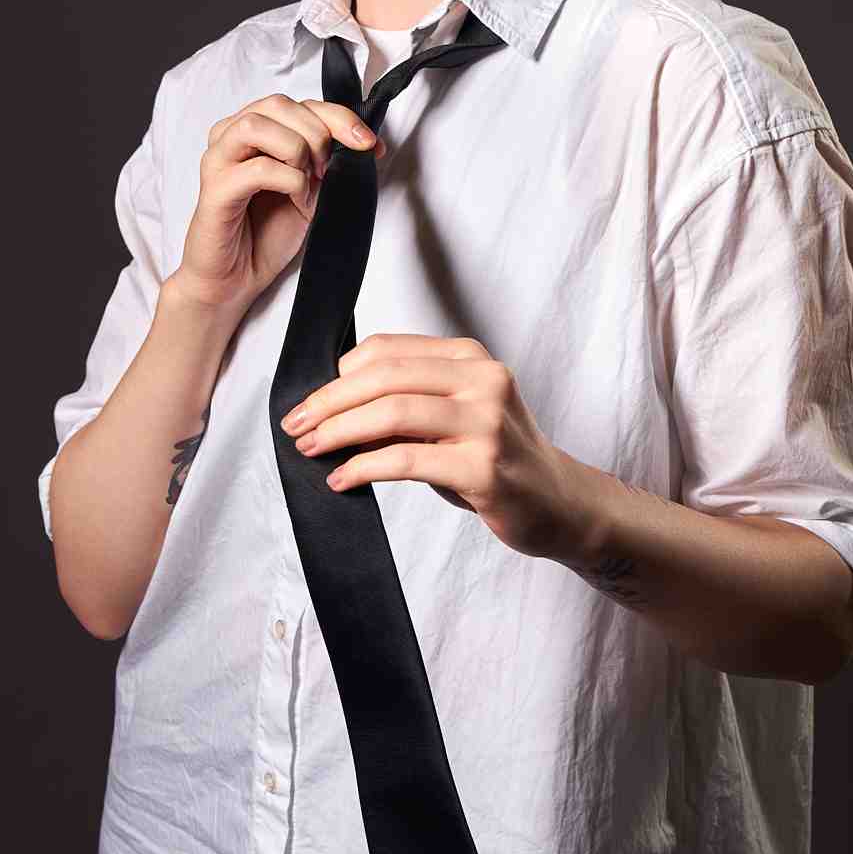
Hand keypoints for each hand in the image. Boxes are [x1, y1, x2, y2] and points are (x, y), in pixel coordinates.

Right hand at [175, 95, 384, 312]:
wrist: (235, 279)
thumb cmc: (265, 234)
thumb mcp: (311, 189)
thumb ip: (329, 161)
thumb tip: (367, 143)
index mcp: (253, 131)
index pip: (299, 103)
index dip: (339, 117)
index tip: (368, 143)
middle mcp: (230, 138)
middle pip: (278, 104)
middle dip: (317, 133)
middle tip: (328, 170)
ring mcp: (218, 161)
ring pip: (257, 124)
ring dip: (296, 150)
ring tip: (309, 182)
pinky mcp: (215, 189)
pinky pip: (257, 167)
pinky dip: (289, 181)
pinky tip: (297, 201)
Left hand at [279, 332, 576, 560]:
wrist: (557, 503)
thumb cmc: (493, 458)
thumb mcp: (452, 416)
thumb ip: (403, 401)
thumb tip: (328, 407)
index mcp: (471, 357)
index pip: (388, 350)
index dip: (338, 374)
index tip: (308, 400)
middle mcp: (483, 379)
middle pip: (384, 377)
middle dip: (329, 402)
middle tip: (295, 425)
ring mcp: (487, 421)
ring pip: (392, 412)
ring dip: (339, 431)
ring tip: (311, 449)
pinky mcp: (483, 466)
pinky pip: (406, 460)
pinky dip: (364, 467)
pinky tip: (342, 478)